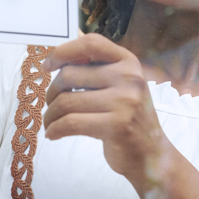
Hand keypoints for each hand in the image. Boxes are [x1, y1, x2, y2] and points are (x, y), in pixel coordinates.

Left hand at [42, 33, 168, 192]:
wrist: (151, 154)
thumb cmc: (127, 118)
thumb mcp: (119, 86)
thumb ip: (95, 70)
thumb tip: (56, 57)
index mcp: (128, 62)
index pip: (90, 44)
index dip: (62, 52)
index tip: (47, 66)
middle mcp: (129, 77)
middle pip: (69, 75)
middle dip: (52, 93)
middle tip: (51, 106)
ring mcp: (125, 101)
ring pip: (66, 101)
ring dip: (51, 114)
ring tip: (51, 123)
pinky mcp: (116, 126)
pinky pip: (70, 123)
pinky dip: (55, 129)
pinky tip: (53, 134)